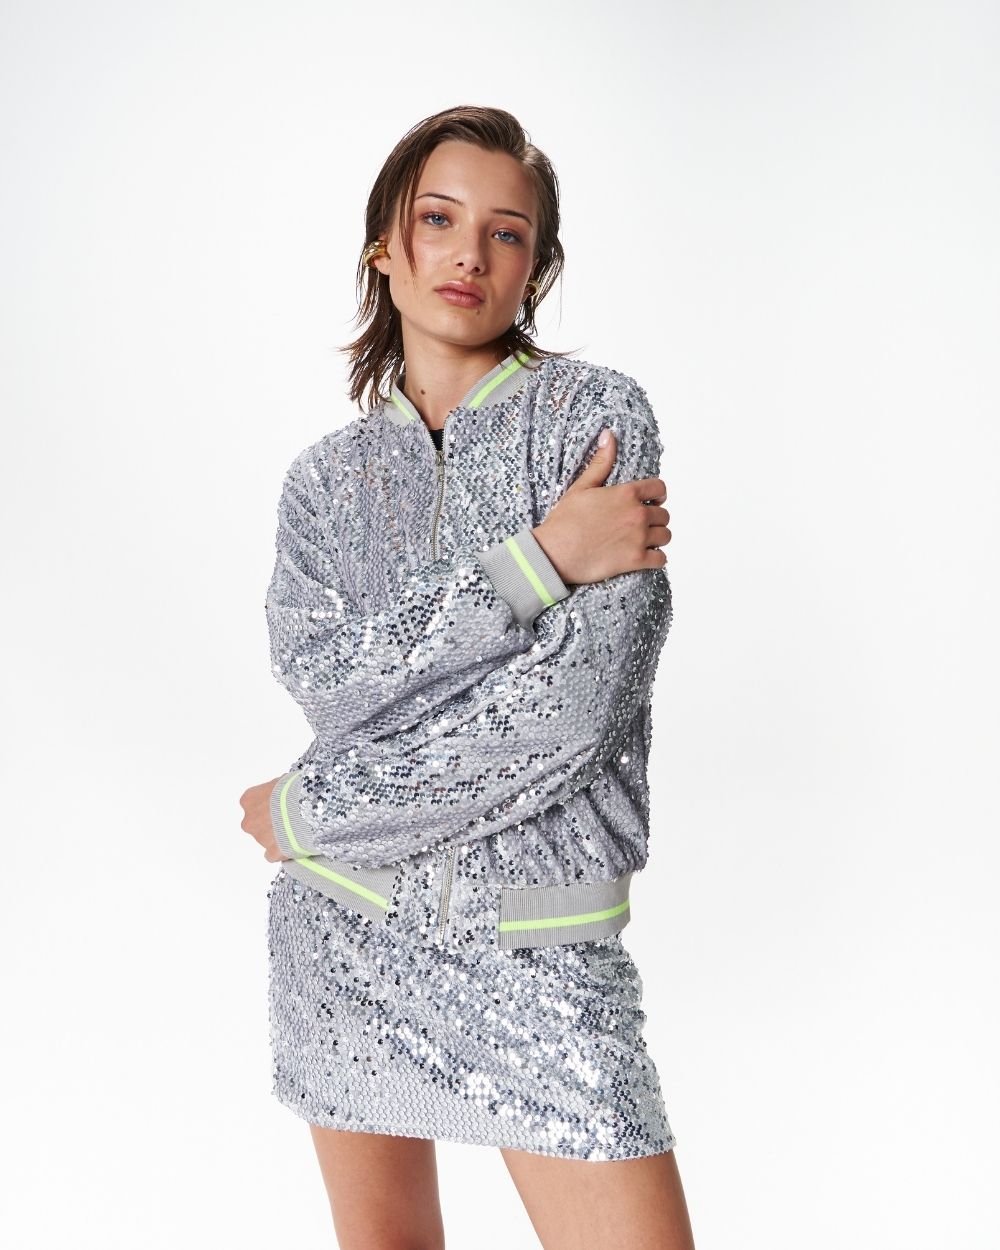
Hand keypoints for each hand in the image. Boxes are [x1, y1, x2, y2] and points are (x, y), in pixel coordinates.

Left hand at [240, 777, 292, 862]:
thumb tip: (283, 793)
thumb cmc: (295, 789)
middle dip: (270, 823)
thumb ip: (276, 791)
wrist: (305, 808)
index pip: (252, 804)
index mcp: (249, 800)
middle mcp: (249, 820)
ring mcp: (259, 838)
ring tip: (297, 829)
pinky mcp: (272, 852)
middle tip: (288, 819)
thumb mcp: (283, 781)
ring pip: (266, 840)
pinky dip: (283, 852)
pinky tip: (296, 843)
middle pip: (256, 824)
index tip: (280, 805)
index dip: (268, 805)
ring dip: (278, 836)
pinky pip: (274, 855)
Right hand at [532, 429, 670, 584]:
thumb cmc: (564, 521)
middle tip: (641, 525)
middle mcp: (637, 514)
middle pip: (664, 515)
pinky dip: (656, 559)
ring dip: (657, 538)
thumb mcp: (581, 487)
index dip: (657, 495)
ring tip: (644, 541)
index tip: (652, 501)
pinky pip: (661, 559)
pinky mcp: (636, 560)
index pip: (659, 488)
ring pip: (665, 536)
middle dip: (655, 519)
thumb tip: (609, 435)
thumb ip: (601, 462)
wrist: (554, 554)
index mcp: (626, 494)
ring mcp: (639, 538)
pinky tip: (645, 557)